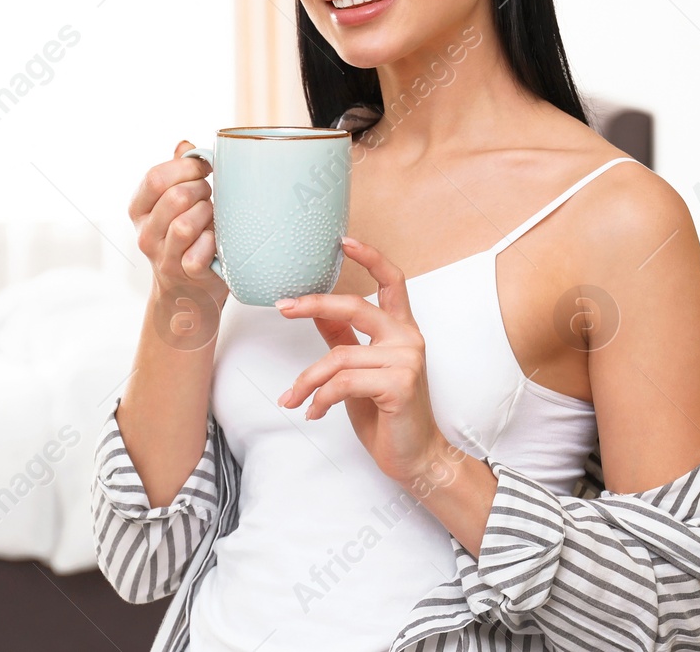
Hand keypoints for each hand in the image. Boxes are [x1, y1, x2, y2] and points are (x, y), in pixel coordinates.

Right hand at [129, 140, 228, 309]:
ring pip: (186, 223)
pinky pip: (201, 250)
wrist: (187, 292)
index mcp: (139, 209)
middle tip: (210, 197)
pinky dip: (214, 241)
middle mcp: (145, 234)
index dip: (186, 167)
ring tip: (213, 218)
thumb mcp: (175, 204)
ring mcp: (163, 256)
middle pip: (175, 197)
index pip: (155, 177)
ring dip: (208, 215)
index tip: (206, 168)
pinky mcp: (185, 273)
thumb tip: (185, 144)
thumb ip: (177, 173)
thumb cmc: (187, 237)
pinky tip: (217, 241)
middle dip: (202, 190)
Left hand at [274, 236, 448, 487]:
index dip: (370, 257)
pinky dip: (320, 398)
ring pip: (339, 357)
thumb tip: (316, 312)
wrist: (415, 457)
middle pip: (355, 306)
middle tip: (283, 308)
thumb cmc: (389, 414)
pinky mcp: (399, 384)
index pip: (392, 282)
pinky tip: (314, 412)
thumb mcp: (361, 371)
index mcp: (402, 330)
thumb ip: (345, 340)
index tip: (343, 241)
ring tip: (294, 400)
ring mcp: (406, 359)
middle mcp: (408, 338)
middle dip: (314, 304)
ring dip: (307, 381)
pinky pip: (343, 383)